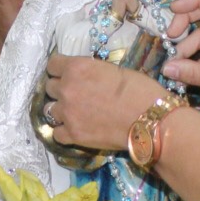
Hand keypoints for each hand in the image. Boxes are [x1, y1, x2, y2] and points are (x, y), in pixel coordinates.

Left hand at [42, 56, 162, 152]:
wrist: (150, 120)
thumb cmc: (139, 90)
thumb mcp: (113, 70)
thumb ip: (91, 72)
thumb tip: (85, 77)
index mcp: (76, 68)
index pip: (52, 65)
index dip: (59, 69)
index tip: (66, 73)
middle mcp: (66, 89)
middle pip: (49, 87)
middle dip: (61, 89)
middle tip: (75, 94)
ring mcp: (67, 114)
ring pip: (49, 110)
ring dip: (60, 110)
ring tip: (74, 112)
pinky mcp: (72, 135)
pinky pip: (56, 133)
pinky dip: (64, 131)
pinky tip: (75, 129)